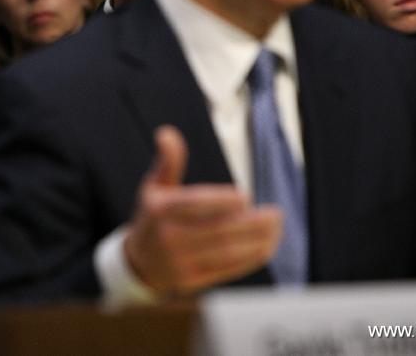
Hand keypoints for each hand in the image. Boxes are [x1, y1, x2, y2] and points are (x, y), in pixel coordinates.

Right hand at [123, 125, 282, 295]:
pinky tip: (267, 246)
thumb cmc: (153, 216)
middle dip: (250, 223)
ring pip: (225, 252)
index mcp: (159, 210)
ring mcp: (179, 263)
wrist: (139, 262)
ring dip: (257, 240)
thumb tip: (167, 132)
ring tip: (276, 227)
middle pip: (216, 230)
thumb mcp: (154, 186)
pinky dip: (250, 258)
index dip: (220, 201)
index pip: (193, 205)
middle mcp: (167, 238)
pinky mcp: (192, 281)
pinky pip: (227, 270)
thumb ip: (167, 161)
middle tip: (275, 213)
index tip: (245, 196)